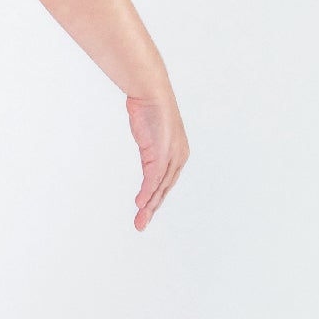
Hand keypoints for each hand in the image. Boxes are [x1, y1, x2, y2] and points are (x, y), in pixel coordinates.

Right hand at [126, 87, 189, 230]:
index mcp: (178, 154)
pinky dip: (146, 192)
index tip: (145, 211)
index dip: (156, 199)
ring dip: (148, 206)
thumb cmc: (151, 109)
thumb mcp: (152, 135)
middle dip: (152, 209)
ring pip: (159, 188)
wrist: (152, 94)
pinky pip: (153, 178)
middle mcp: (178, 157)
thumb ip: (151, 151)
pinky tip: (140, 204)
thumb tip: (148, 156)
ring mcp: (170, 157)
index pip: (166, 183)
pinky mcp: (160, 154)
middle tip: (141, 225)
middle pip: (164, 190)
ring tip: (140, 221)